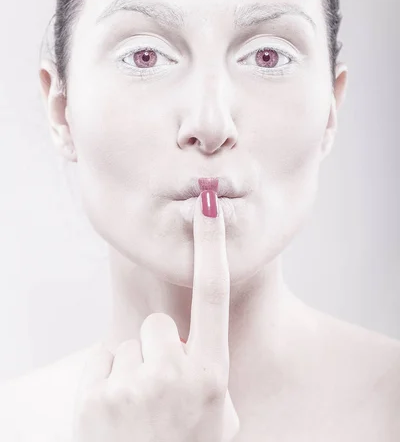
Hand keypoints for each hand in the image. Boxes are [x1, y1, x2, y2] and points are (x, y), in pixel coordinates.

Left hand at [73, 189, 239, 441]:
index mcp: (211, 375)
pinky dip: (109, 381)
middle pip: (157, 323)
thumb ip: (212, 373)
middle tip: (162, 390)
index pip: (213, 294)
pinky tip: (118, 415)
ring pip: (130, 343)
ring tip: (140, 411)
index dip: (211, 246)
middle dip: (159, 348)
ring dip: (134, 369)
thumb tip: (196, 341)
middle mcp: (174, 375)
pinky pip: (104, 360)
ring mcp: (132, 387)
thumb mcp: (220, 418)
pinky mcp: (96, 398)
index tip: (207, 205)